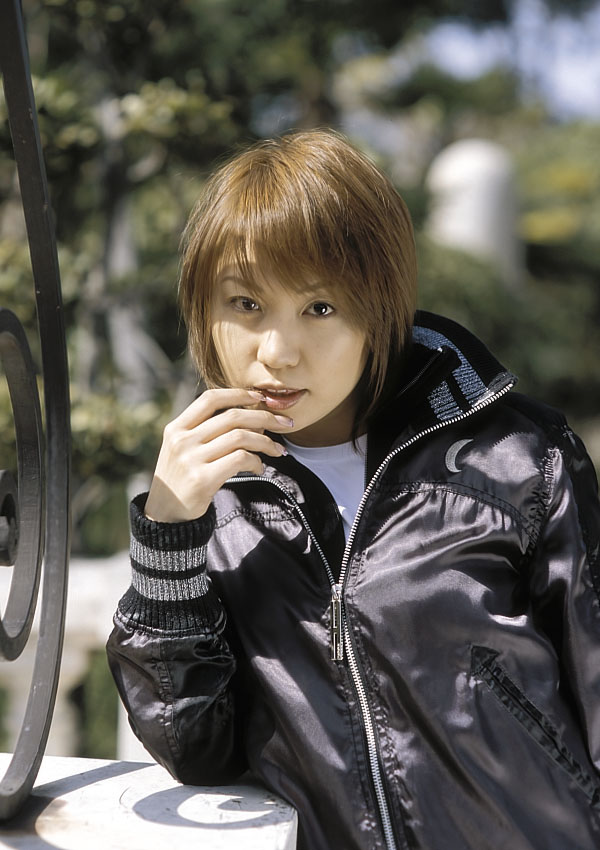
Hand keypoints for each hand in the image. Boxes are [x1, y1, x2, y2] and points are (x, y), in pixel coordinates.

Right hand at [144, 388, 292, 521]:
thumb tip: (253, 417)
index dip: (238, 394)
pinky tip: (259, 468)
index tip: (260, 398)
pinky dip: (256, 461)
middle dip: (265, 417)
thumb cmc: (181, 479)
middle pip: (232, 417)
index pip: (210, 399)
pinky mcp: (202, 479)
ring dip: (266, 442)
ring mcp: (191, 459)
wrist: (164, 515)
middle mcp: (182, 440)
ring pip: (241, 437)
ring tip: (277, 451)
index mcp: (176, 428)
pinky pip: (240, 459)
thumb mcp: (182, 449)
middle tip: (285, 423)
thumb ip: (206, 431)